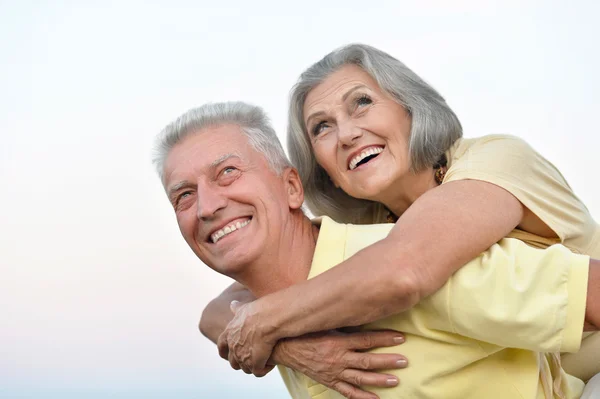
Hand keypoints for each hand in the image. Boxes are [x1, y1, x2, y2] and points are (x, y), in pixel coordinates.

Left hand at [218, 300, 275, 374]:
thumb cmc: (258, 312)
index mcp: (229, 334)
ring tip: (265, 361)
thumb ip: (237, 309)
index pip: (222, 346)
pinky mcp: (255, 364)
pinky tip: (271, 363)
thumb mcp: (244, 308)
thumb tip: (233, 304)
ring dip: (254, 366)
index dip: (224, 352)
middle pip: (233, 361)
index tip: (227, 355)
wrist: (267, 319)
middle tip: (250, 360)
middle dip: (240, 363)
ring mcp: (242, 357)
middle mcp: (233, 347)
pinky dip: (264, 369)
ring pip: (246, 368)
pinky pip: (258, 371)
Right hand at [272, 329, 406, 398]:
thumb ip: (343, 322)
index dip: (384, 338)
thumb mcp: (324, 323)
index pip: (366, 339)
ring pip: (361, 377)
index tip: (400, 337)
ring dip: (379, 379)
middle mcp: (337, 358)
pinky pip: (348, 392)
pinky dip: (362, 397)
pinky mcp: (330, 381)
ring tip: (395, 380)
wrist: (284, 347)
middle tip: (404, 361)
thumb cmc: (304, 333)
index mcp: (337, 340)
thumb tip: (363, 312)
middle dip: (387, 361)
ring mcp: (334, 372)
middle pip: (367, 360)